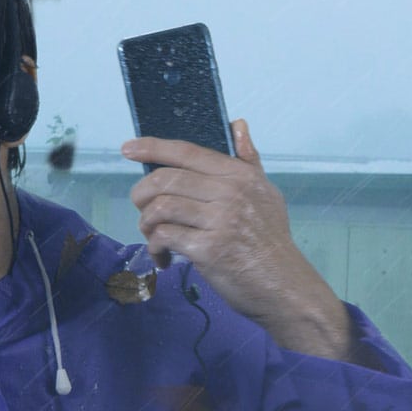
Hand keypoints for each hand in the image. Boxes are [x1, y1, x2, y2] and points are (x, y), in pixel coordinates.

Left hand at [123, 120, 353, 359]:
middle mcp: (230, 193)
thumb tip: (238, 124)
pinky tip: (163, 257)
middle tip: (142, 210)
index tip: (128, 149)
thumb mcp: (266, 193)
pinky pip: (164, 237)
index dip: (153, 147)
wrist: (283, 285)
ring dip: (146, 224)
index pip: (188, 152)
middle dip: (141, 195)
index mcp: (240, 176)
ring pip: (160, 208)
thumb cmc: (269, 240)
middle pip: (165, 180)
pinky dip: (155, 248)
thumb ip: (248, 160)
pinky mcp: (208, 249)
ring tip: (154, 237)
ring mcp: (219, 221)